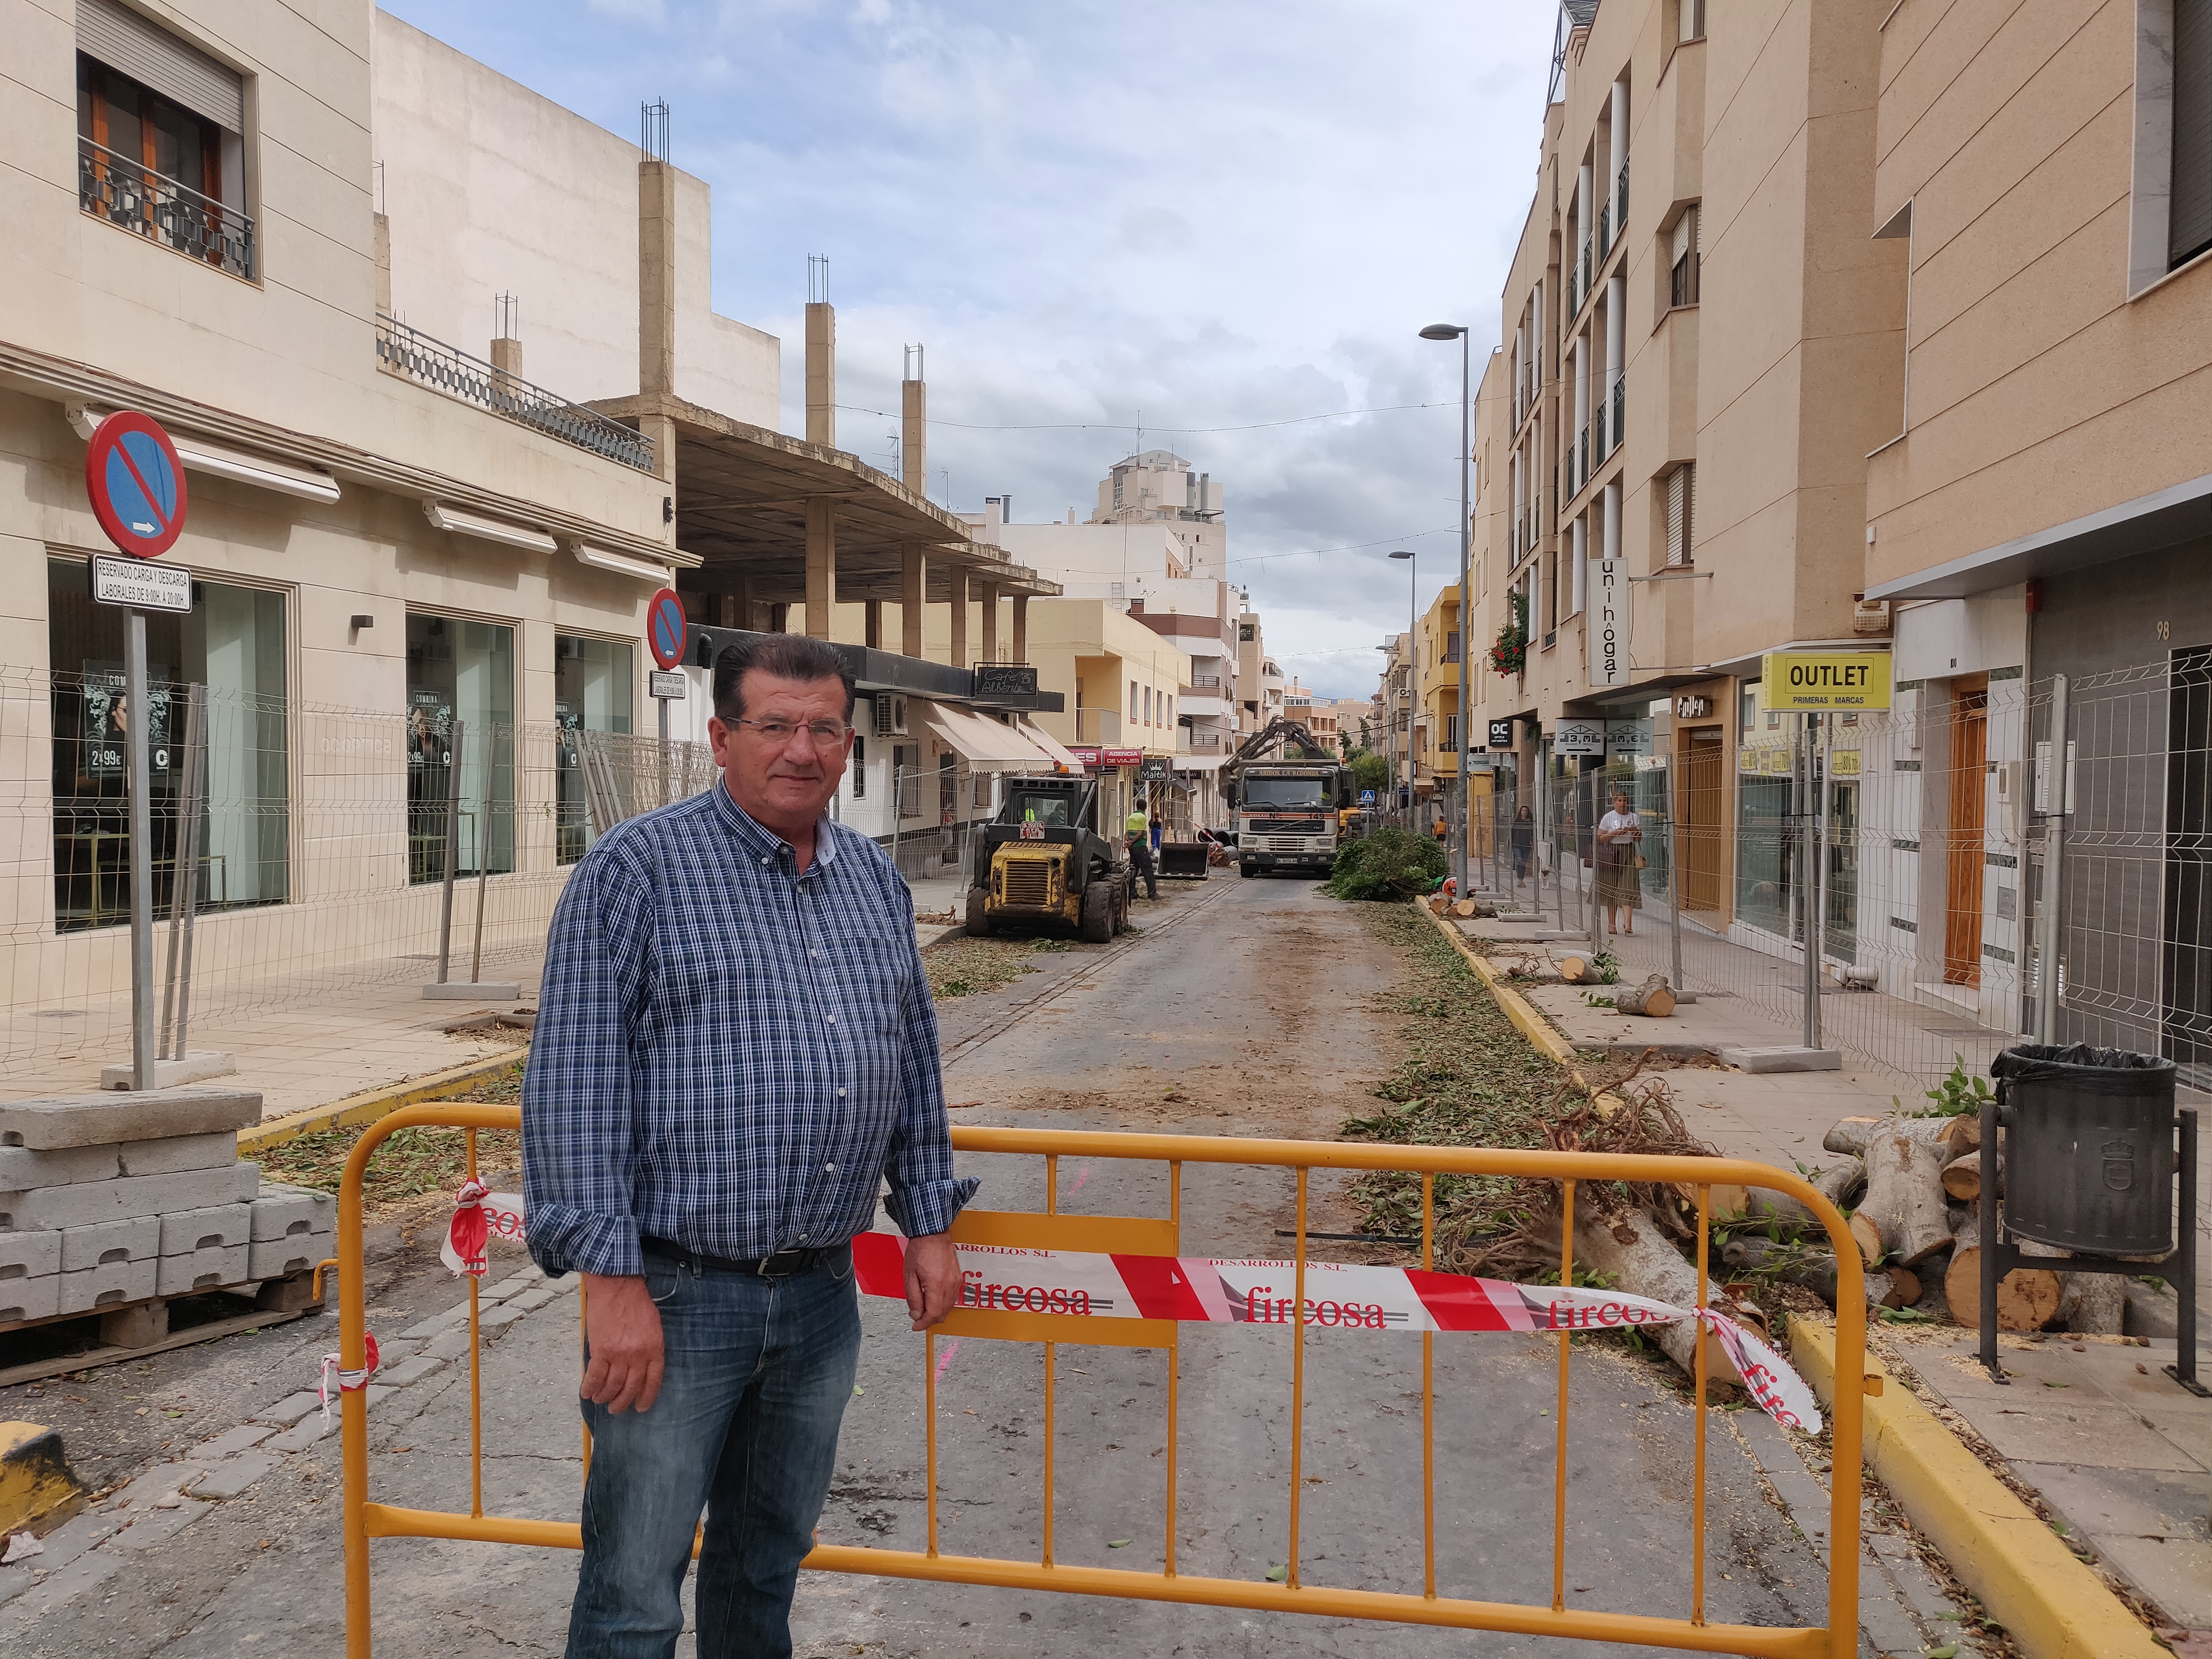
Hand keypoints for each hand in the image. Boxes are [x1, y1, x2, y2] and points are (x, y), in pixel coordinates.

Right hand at [580, 1273, 664, 1412]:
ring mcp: (619, 1354)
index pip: (653, 1380)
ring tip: (601, 1401)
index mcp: (655, 1348)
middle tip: (616, 1409)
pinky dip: (590, 1388)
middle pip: (631, 1387)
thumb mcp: (653, 1325)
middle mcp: (638, 1355)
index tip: (641, 1407)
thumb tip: (640, 1366)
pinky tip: (587, 1392)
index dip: (647, 1397)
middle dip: (623, 1402)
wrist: (617, 1285)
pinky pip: (594, 1377)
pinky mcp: (601, 1350)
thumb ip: (649, 1347)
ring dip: (605, 1397)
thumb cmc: (636, 1301)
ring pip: (612, 1386)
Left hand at [904, 1232, 960, 1330]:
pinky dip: (943, 1303)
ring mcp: (956, 1281)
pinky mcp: (958, 1278)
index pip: (934, 1314)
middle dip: (930, 1319)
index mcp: (937, 1285)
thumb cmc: (920, 1249)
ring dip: (937, 1312)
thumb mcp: (909, 1275)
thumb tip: (916, 1314)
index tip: (916, 1326)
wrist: (933, 1233)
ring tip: (923, 1307)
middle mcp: (950, 1285)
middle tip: (918, 1317)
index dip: (924, 1324)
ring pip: (949, 1307)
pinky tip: (933, 1298)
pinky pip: (952, 1297)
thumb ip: (913, 1297)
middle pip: (943, 1313)